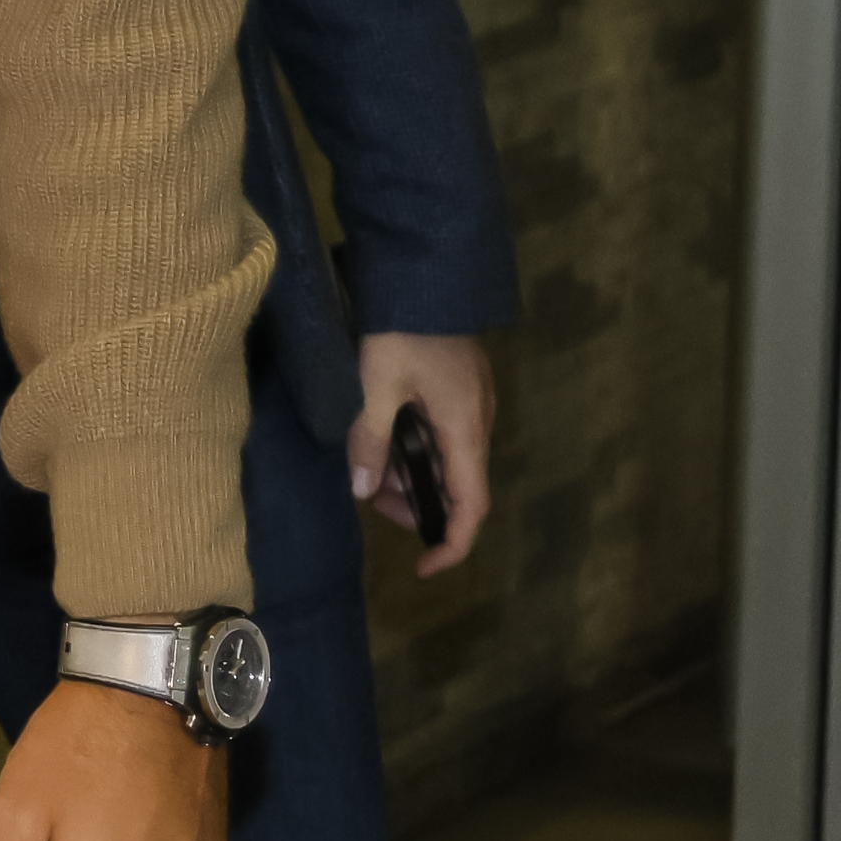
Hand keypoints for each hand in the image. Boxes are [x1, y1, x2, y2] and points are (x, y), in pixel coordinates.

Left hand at [348, 330, 495, 574]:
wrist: (424, 273)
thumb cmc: (401, 329)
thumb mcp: (375, 386)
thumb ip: (370, 440)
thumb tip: (363, 490)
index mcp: (465, 429)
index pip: (471, 505)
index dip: (451, 543)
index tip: (422, 567)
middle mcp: (477, 422)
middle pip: (457, 485)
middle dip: (417, 504)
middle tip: (371, 499)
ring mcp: (471, 404)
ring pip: (447, 459)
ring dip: (413, 473)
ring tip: (369, 469)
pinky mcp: (459, 386)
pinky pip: (443, 434)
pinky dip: (416, 448)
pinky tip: (383, 439)